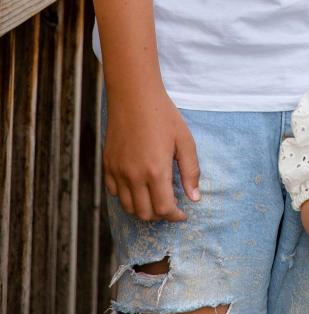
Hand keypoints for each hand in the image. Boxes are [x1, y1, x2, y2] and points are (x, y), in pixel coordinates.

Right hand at [103, 84, 200, 221]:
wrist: (135, 96)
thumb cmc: (163, 116)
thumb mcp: (185, 140)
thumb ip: (190, 171)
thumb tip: (195, 197)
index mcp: (156, 171)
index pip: (164, 209)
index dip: (175, 216)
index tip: (182, 214)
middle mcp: (134, 176)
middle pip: (145, 213)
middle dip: (160, 216)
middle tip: (170, 208)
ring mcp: (118, 171)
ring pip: (128, 207)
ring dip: (143, 209)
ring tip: (155, 200)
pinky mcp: (108, 165)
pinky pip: (114, 192)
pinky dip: (126, 197)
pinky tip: (138, 187)